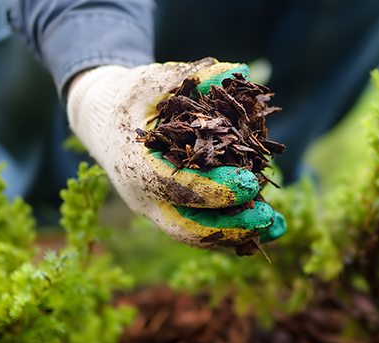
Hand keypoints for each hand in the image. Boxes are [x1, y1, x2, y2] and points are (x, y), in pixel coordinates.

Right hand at [67, 58, 284, 249]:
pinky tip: (268, 226)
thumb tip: (237, 71)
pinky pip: (202, 229)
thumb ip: (193, 76)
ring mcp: (155, 210)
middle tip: (268, 218)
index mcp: (134, 165)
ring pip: (196, 235)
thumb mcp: (154, 80)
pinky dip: (233, 231)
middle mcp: (143, 196)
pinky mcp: (169, 213)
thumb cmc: (129, 97)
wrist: (100, 120)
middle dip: (229, 227)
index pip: (175, 186)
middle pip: (186, 227)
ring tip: (277, 226)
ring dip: (238, 234)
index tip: (250, 183)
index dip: (214, 189)